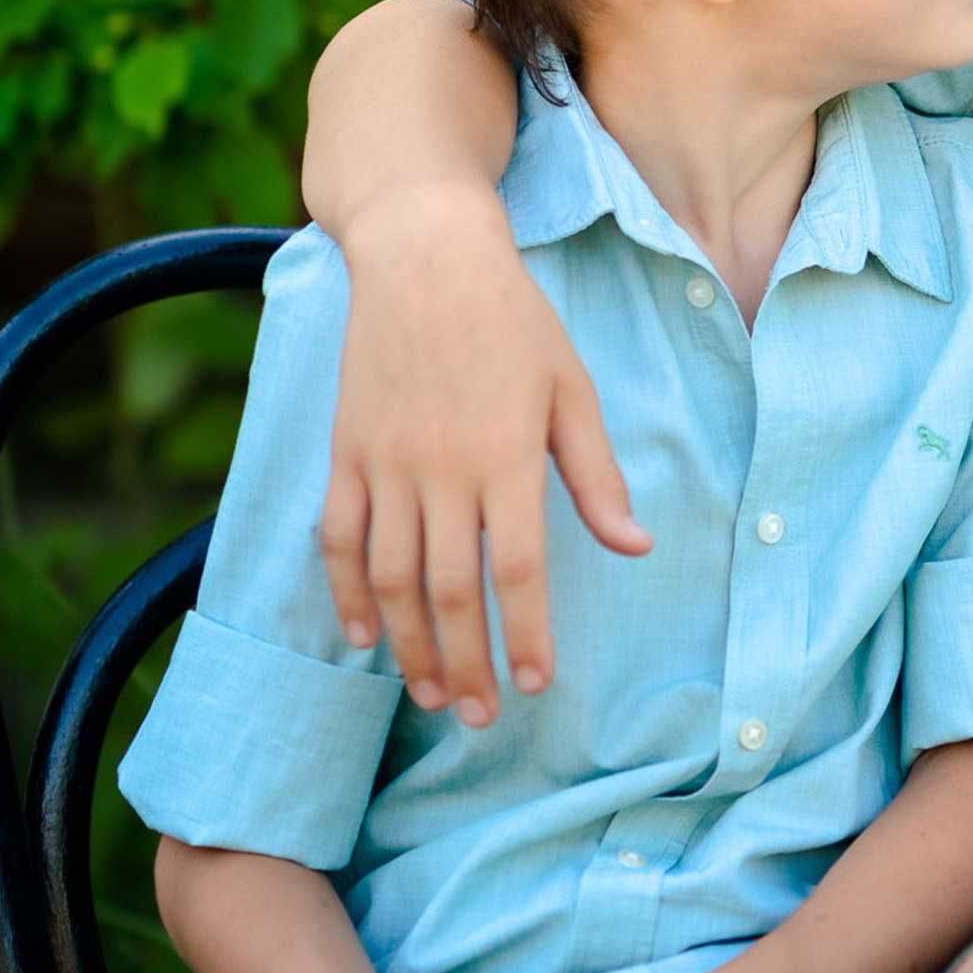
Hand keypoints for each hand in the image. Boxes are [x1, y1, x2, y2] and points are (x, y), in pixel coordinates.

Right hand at [320, 186, 647, 724]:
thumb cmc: (513, 320)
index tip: (536, 685)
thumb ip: (597, 475)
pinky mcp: (345, 451)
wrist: (424, 255)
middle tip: (477, 717)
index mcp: (507, 454)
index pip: (516, 568)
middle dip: (464, 662)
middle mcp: (441, 466)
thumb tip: (635, 547)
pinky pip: (337, 538)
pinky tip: (365, 638)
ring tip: (428, 693)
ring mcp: (385, 461)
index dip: (525, 634)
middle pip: (448, 588)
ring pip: (388, 577)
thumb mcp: (572, 389)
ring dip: (409, 644)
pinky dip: (346, 595)